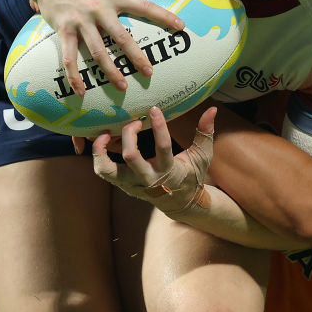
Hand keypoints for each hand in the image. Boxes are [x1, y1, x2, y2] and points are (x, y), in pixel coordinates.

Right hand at [24, 0, 184, 95]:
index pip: (143, 7)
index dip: (163, 16)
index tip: (180, 27)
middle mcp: (98, 10)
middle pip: (121, 37)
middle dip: (136, 56)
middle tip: (149, 72)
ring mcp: (80, 21)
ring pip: (97, 51)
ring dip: (110, 71)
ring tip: (122, 86)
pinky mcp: (64, 30)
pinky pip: (69, 56)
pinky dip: (74, 76)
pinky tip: (82, 91)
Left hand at [93, 106, 216, 214]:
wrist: (180, 202)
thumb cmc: (191, 175)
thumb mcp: (202, 155)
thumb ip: (205, 132)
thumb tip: (212, 109)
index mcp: (169, 171)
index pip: (162, 148)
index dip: (159, 127)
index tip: (154, 109)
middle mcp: (148, 179)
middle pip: (131, 157)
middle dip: (129, 135)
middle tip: (135, 122)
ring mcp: (132, 184)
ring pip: (108, 170)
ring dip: (102, 149)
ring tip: (105, 131)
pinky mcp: (122, 184)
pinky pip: (103, 171)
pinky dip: (99, 155)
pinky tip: (102, 140)